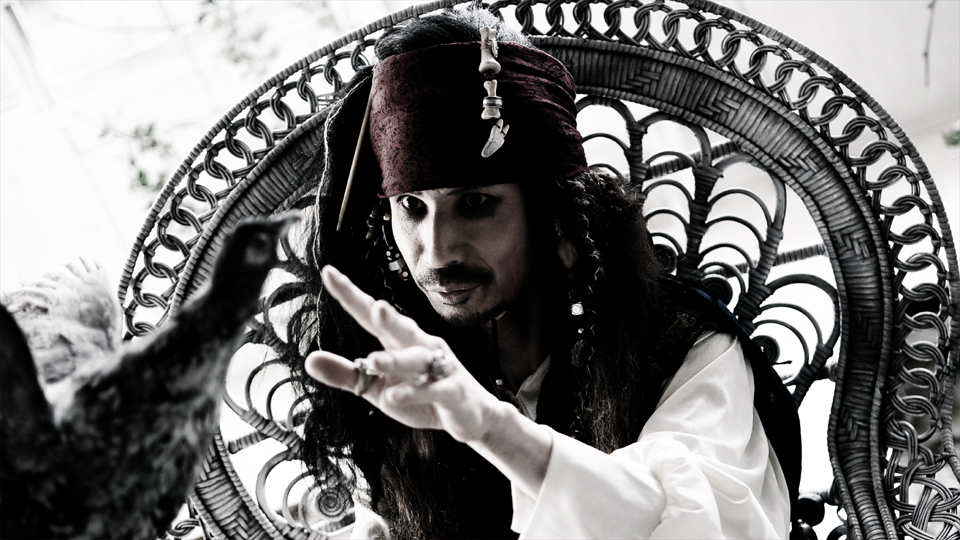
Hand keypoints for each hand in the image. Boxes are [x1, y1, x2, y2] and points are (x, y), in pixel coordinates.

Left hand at [304, 265, 501, 442]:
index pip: (370, 315)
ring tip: (373, 361)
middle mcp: (421, 347)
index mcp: (399, 341)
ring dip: (396, 360)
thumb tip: (309, 360)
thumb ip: (347, 374)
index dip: (351, 295)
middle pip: (402, 327)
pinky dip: (415, 393)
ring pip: (418, 358)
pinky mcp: (453, 392)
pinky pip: (434, 390)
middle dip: (389, 317)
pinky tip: (395, 397)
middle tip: (375, 306)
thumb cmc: (422, 396)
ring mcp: (441, 368)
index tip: (329, 273)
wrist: (470, 416)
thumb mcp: (377, 389)